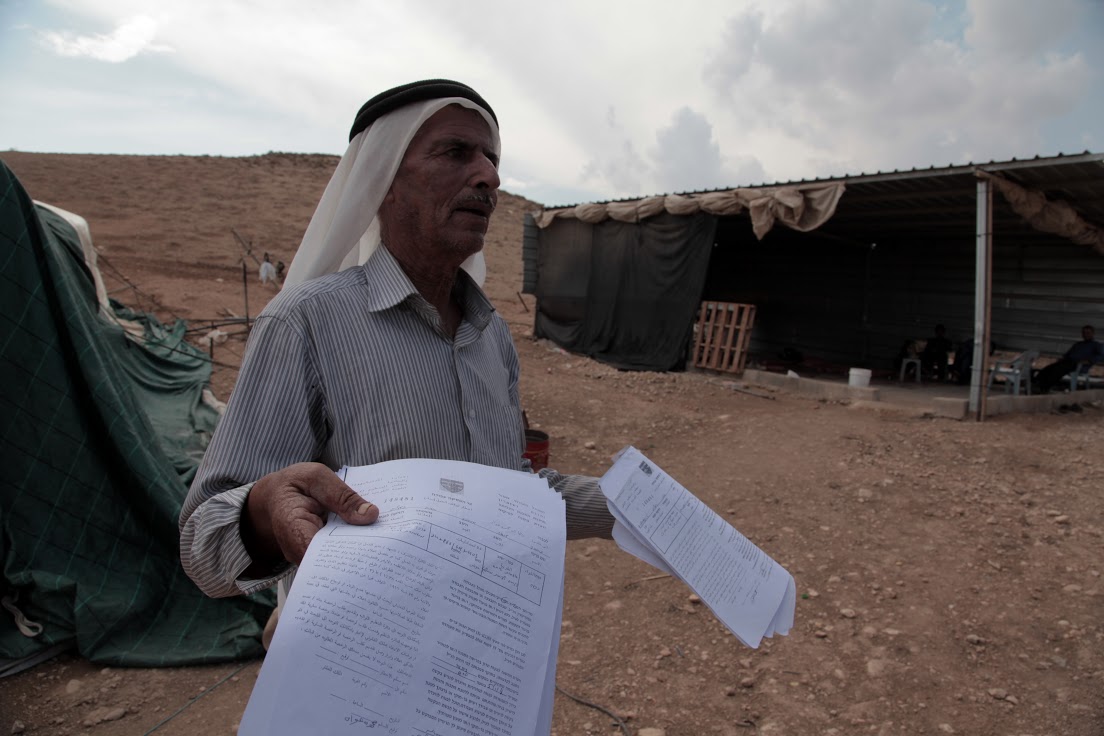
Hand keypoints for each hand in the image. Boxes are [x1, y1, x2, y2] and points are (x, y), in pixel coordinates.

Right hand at [241, 462, 378, 573]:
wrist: (276, 495)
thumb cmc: (295, 484)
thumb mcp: (317, 478)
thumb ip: (342, 496)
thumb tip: (371, 515)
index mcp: (293, 528)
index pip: (323, 553)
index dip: (350, 555)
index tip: (376, 549)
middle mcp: (297, 550)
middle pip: (334, 563)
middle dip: (362, 556)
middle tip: (392, 545)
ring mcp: (307, 556)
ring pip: (338, 563)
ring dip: (361, 553)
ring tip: (389, 543)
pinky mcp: (318, 555)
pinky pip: (338, 556)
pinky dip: (356, 548)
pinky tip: (376, 539)